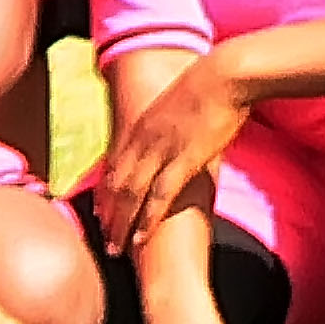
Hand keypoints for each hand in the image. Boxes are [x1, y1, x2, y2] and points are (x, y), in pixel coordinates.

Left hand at [95, 54, 251, 242]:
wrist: (225, 75)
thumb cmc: (213, 83)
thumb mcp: (182, 102)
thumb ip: (174, 121)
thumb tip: (180, 129)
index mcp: (143, 124)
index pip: (115, 163)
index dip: (105, 188)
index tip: (99, 208)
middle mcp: (144, 140)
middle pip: (117, 183)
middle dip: (107, 212)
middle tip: (101, 235)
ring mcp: (161, 151)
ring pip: (130, 194)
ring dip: (119, 223)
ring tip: (113, 248)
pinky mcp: (183, 160)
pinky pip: (159, 196)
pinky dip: (146, 219)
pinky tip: (139, 238)